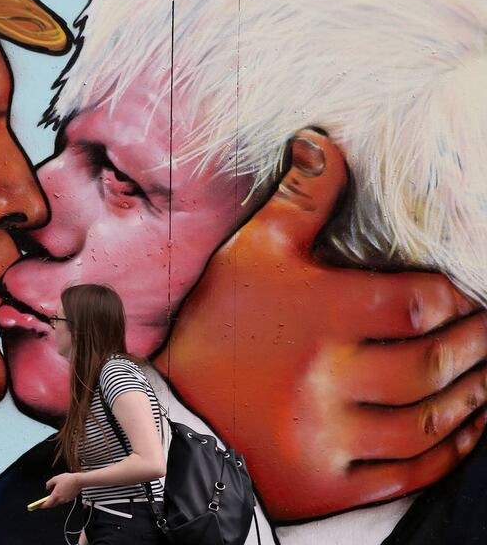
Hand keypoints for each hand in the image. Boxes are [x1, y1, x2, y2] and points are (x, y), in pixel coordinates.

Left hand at [42, 472, 81, 507]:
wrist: (78, 480)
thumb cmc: (68, 479)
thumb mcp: (55, 478)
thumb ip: (49, 483)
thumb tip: (47, 486)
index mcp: (56, 495)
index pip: (47, 504)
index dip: (42, 505)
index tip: (39, 506)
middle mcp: (61, 499)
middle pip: (53, 504)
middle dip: (48, 503)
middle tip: (45, 501)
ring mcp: (66, 500)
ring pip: (59, 502)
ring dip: (56, 499)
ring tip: (54, 494)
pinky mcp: (70, 499)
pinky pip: (64, 499)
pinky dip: (62, 497)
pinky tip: (62, 492)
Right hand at [155, 129, 486, 520]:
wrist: (167, 411)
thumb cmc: (215, 327)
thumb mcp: (249, 254)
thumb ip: (298, 199)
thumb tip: (324, 138)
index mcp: (316, 317)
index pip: (420, 304)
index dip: (459, 299)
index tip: (470, 295)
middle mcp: (327, 381)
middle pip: (434, 364)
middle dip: (478, 346)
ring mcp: (328, 438)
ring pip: (428, 421)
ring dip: (473, 398)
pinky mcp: (326, 484)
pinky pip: (408, 473)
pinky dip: (448, 452)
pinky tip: (465, 429)